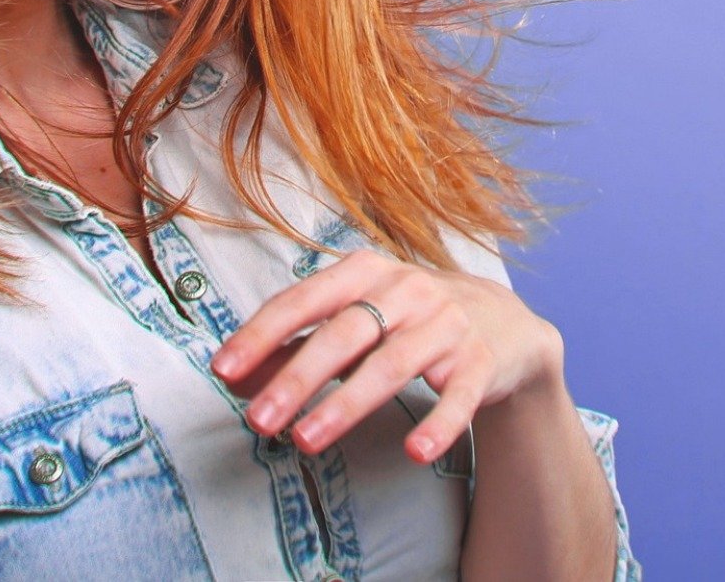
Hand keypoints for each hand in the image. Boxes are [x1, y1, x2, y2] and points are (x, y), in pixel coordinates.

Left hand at [209, 248, 564, 463]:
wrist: (503, 324)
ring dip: (346, 404)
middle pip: (345, 333)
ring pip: (392, 365)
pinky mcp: (480, 362)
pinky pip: (458, 397)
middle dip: (297, 378)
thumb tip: (235, 381)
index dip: (261, 334)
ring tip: (307, 440)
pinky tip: (414, 452)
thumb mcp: (354, 321)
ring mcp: (446, 324)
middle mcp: (406, 290)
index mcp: (365, 271)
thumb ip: (296, 347)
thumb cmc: (405, 321)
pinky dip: (437, 424)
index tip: (222, 369)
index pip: (304, 299)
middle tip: (259, 421)